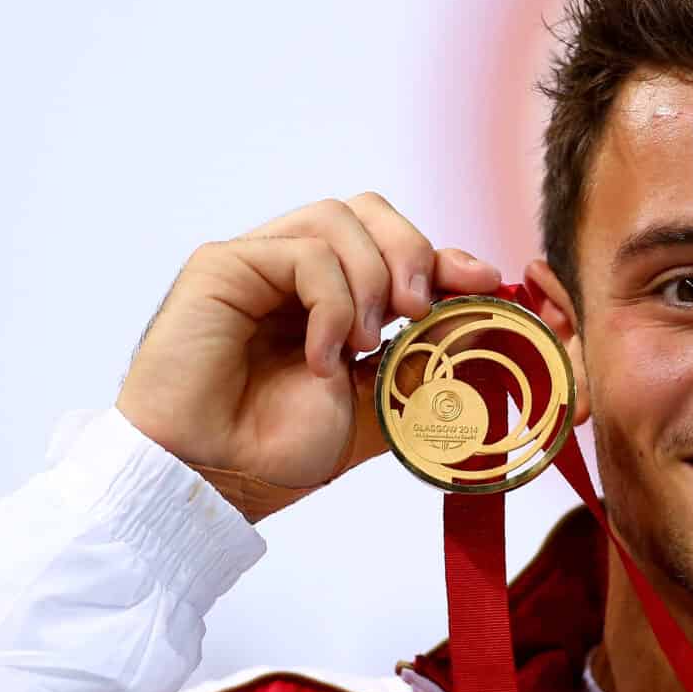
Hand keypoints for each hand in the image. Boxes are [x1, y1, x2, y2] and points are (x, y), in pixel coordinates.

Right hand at [114, 193, 502, 513]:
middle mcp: (291, 275)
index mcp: (328, 301)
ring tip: (366, 346)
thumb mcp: (375, 410)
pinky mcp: (224, 266)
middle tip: (419, 311)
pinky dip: (331, 303)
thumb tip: (480, 321)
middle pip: (367, 211)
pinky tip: (321, 357)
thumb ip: (424, 367)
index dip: (442, 256)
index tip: (483, 283)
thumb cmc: (273, 453)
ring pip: (338, 219)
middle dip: (412, 251)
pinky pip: (303, 252)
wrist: (209, 480)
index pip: (391, 247)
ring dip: (371, 280)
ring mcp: (257, 265)